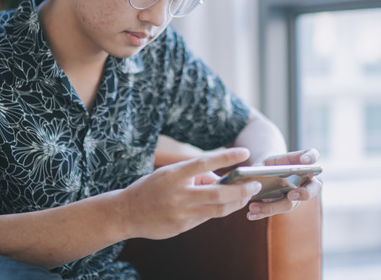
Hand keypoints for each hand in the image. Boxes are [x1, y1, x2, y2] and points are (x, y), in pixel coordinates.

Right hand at [120, 147, 262, 239]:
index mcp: (174, 175)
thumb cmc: (150, 188)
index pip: (204, 162)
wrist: (125, 213)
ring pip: (218, 209)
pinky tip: (223, 205)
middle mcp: (179, 194)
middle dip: (242, 190)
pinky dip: (216, 210)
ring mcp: (181, 213)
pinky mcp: (182, 227)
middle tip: (255, 184)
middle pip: (219, 193)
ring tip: (245, 196)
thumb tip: (219, 179)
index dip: (226, 157)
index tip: (245, 152)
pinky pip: (205, 218)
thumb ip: (194, 175)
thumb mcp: (169, 174)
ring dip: (236, 202)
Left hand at [246, 148, 322, 220]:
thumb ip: (264, 165)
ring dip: (273, 207)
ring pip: (290, 204)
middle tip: (292, 195)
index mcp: (303, 163)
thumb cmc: (272, 165)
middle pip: (314, 187)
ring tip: (254, 207)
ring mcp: (297, 196)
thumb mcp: (268, 160)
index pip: (313, 156)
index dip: (311, 158)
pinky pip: (275, 211)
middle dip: (305, 193)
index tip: (305, 160)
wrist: (268, 175)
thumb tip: (256, 172)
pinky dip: (262, 213)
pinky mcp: (284, 205)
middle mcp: (306, 181)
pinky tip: (251, 215)